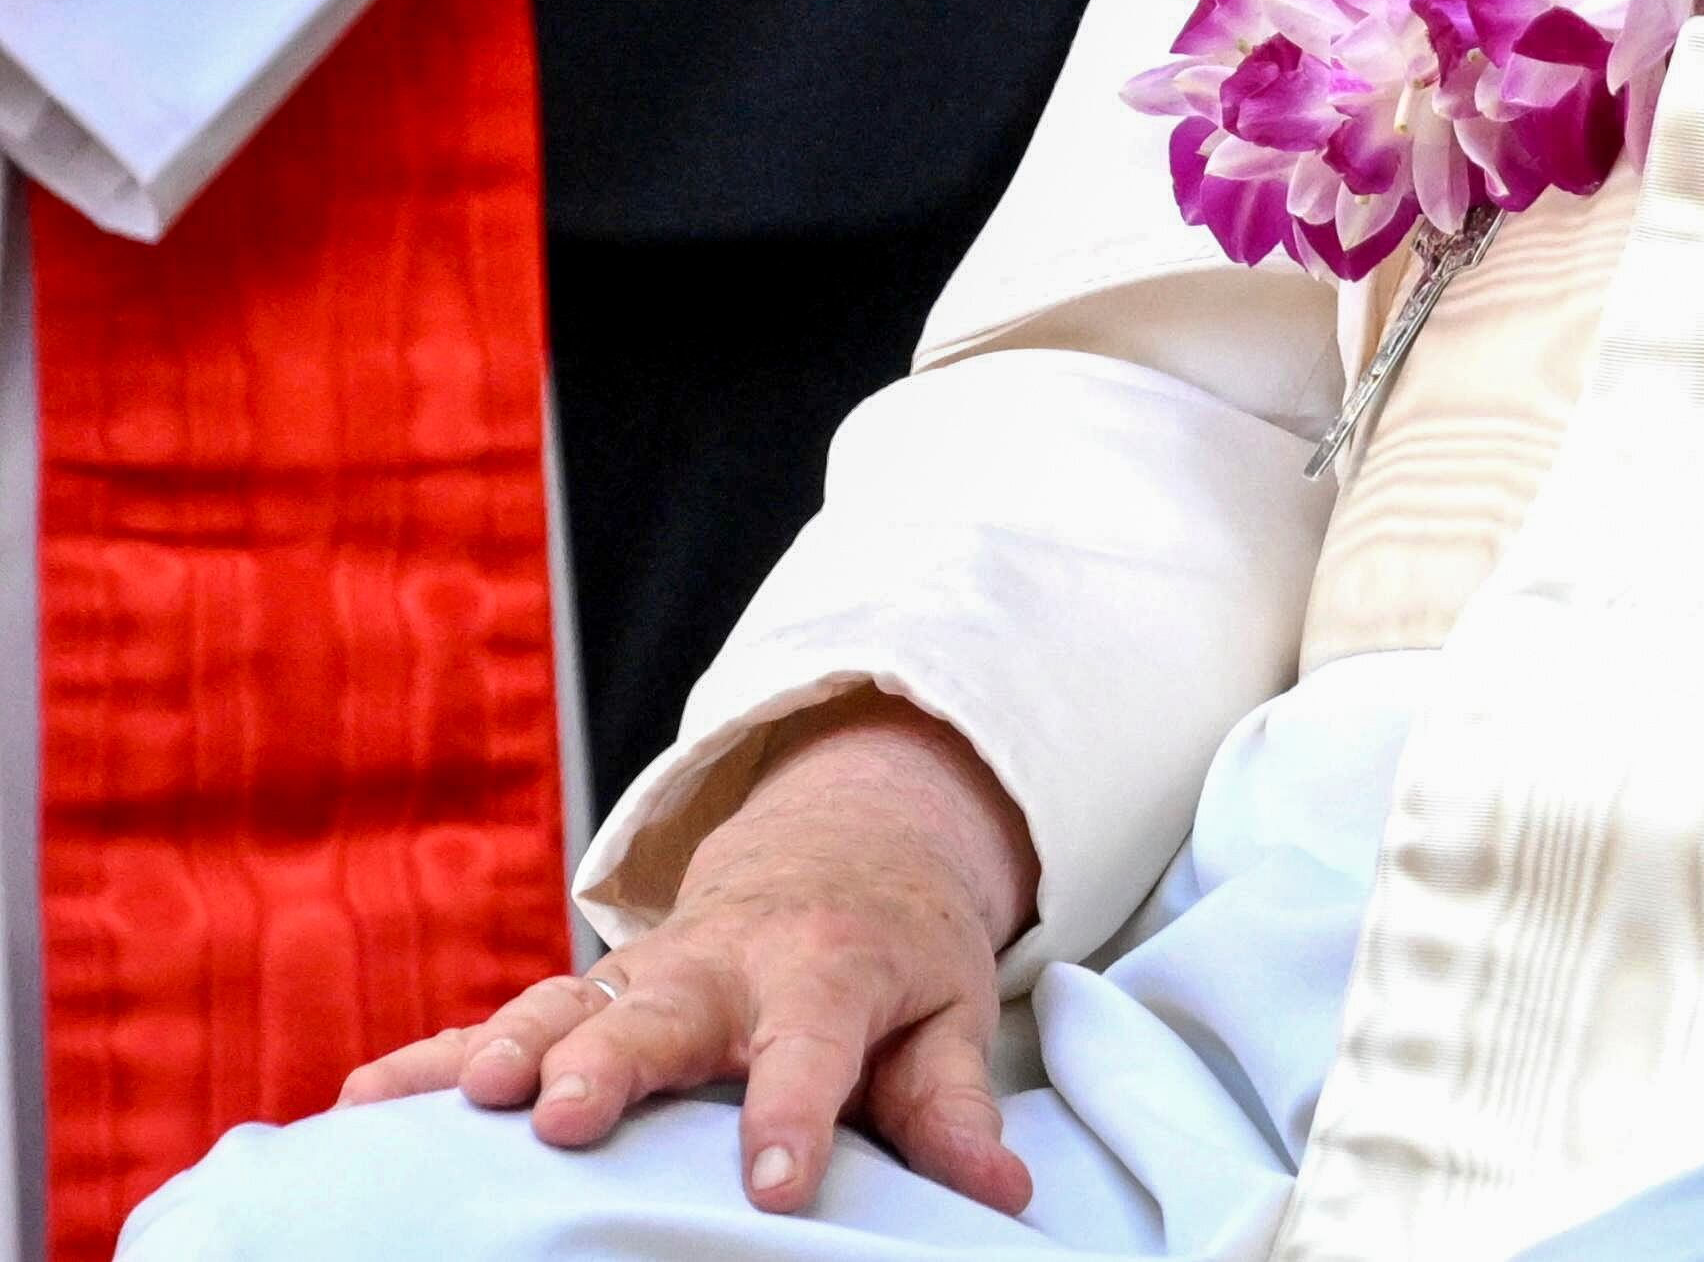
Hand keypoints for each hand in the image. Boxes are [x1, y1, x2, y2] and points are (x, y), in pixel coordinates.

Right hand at [336, 695, 1039, 1216]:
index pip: (814, 1049)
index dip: (795, 1115)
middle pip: (660, 1016)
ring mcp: (635, 978)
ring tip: (460, 1101)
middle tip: (564, 1117)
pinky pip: (491, 1021)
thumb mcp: (948, 1013)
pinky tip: (358, 1104)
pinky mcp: (578, 995)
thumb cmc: (894, 959)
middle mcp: (718, 968)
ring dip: (505, 1050)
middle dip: (609, 1064)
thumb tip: (1001, 1192)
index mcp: (824, 974)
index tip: (775, 1184)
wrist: (838, 856)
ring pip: (559, 1007)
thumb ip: (955, 1104)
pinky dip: (424, 1058)